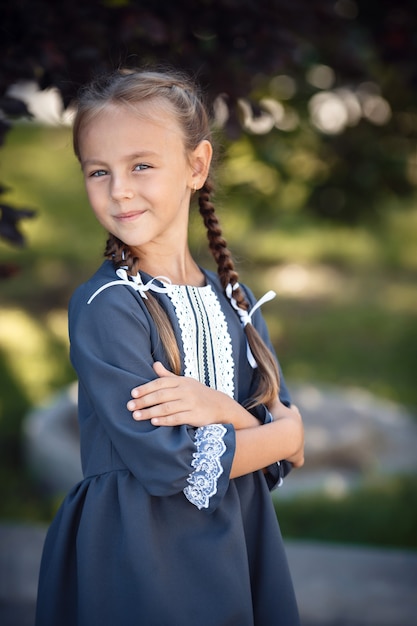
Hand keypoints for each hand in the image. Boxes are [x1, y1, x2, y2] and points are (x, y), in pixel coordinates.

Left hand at [127, 361, 257, 428]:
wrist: (219, 405)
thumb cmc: (198, 393)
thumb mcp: (184, 382)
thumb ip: (168, 376)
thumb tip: (155, 364)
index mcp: (181, 381)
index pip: (160, 382)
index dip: (146, 388)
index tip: (133, 393)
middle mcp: (186, 390)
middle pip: (161, 395)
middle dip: (144, 401)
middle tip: (129, 406)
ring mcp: (191, 403)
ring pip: (167, 407)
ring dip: (150, 412)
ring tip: (136, 416)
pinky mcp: (195, 415)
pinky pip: (177, 418)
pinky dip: (165, 420)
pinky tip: (154, 422)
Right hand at [267, 399, 304, 467]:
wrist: (286, 435)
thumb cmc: (278, 418)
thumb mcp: (273, 403)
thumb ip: (270, 394)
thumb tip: (265, 380)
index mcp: (294, 416)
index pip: (293, 411)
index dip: (287, 412)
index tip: (282, 414)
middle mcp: (300, 429)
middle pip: (297, 427)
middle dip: (291, 428)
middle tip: (281, 431)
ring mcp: (300, 443)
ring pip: (298, 443)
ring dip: (292, 444)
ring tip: (282, 447)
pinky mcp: (299, 456)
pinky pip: (298, 461)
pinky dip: (294, 461)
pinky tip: (288, 462)